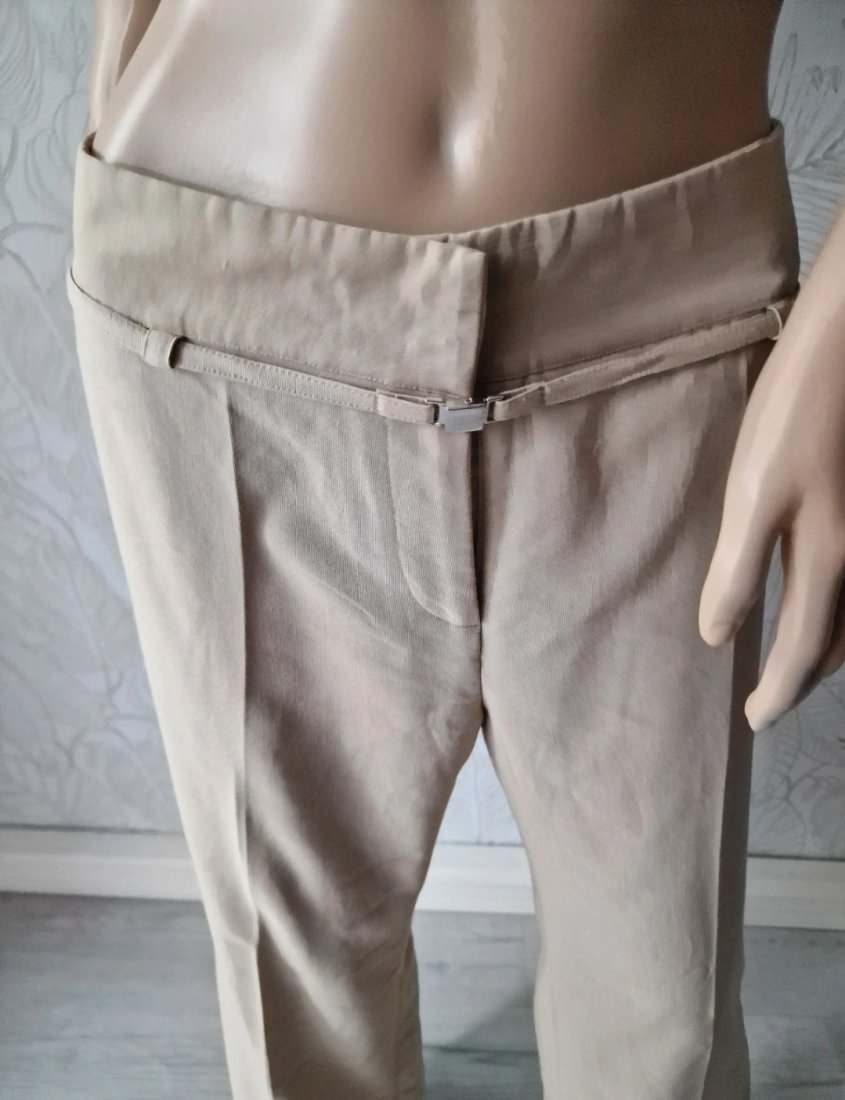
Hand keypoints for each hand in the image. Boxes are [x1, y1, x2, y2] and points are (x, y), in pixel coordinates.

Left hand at [698, 201, 844, 730]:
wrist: (844, 347)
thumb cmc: (794, 418)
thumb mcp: (754, 494)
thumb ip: (739, 568)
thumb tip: (719, 635)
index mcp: (829, 560)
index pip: (805, 651)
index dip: (779, 692)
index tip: (754, 720)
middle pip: (838, 639)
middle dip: (806, 675)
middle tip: (773, 696)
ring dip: (828, 643)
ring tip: (798, 655)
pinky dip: (836, 601)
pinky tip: (817, 585)